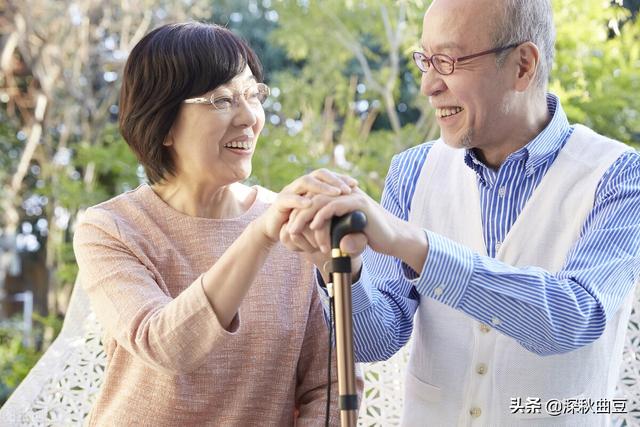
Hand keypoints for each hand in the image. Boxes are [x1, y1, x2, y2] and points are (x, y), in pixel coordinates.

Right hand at [256, 169, 356, 243]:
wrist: (276, 231)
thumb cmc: (303, 225)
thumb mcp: (321, 219)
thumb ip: (336, 216)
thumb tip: (357, 217)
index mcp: (312, 186)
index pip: (329, 176)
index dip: (341, 178)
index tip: (356, 184)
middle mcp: (301, 185)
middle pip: (319, 174)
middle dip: (334, 180)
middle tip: (347, 190)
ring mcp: (290, 191)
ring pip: (305, 182)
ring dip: (321, 187)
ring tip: (335, 193)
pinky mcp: (279, 203)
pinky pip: (289, 198)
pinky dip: (300, 200)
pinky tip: (310, 204)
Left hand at [287, 187, 404, 255]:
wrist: (393, 238)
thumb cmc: (370, 236)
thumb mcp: (347, 232)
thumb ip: (333, 229)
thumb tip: (316, 233)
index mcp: (340, 196)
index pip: (314, 198)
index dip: (300, 210)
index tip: (288, 225)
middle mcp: (345, 192)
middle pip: (313, 197)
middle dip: (297, 213)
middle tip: (287, 227)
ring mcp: (352, 196)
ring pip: (320, 201)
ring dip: (304, 216)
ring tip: (294, 229)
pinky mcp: (358, 204)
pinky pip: (333, 207)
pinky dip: (321, 216)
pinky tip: (313, 227)